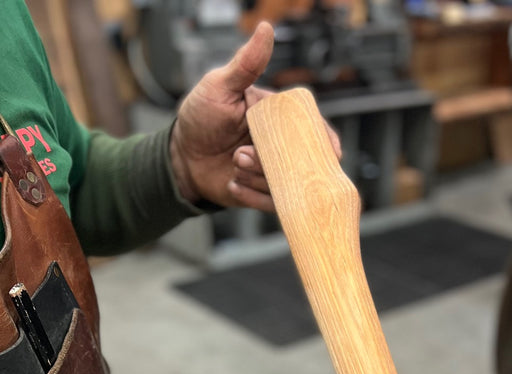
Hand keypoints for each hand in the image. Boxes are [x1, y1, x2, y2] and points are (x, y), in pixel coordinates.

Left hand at [169, 21, 340, 210]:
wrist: (181, 158)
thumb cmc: (199, 117)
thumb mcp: (220, 86)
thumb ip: (246, 64)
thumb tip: (265, 30)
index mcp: (279, 118)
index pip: (313, 128)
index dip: (324, 141)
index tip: (329, 152)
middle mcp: (281, 146)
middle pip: (302, 161)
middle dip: (273, 162)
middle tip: (242, 154)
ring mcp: (274, 172)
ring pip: (286, 184)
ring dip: (258, 177)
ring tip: (234, 163)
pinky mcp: (264, 195)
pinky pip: (271, 204)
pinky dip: (251, 195)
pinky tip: (233, 183)